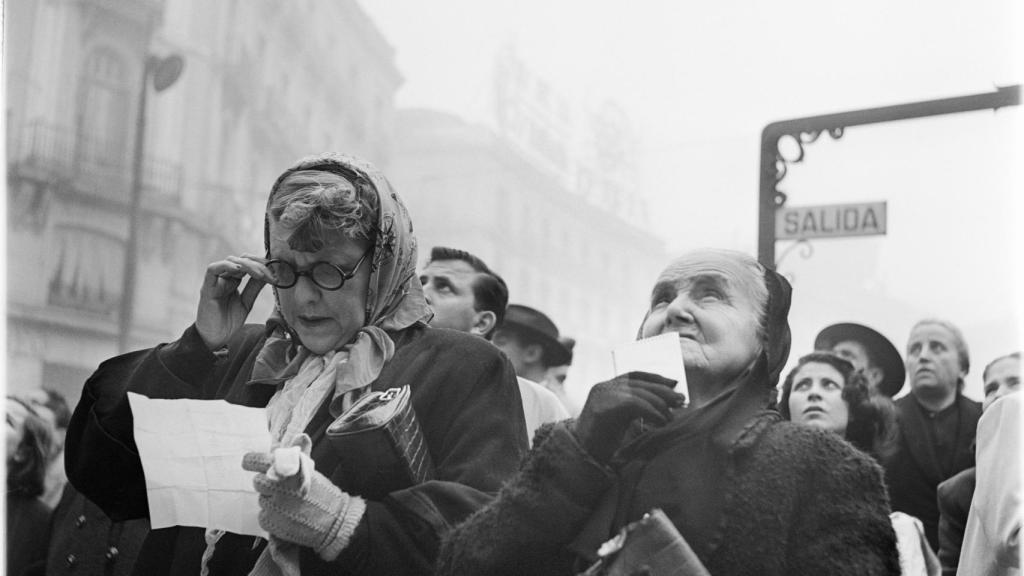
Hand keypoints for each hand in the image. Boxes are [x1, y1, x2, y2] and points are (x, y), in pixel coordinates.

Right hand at [196, 254, 273, 349]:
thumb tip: (268, 274)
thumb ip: (254, 288)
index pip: (249, 264)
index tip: (276, 273)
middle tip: (271, 274)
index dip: (262, 265)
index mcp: (233, 280)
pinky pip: (212, 269)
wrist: (215, 339)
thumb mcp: (247, 302)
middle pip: (242, 260)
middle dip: (259, 264)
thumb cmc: (228, 322)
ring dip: (248, 265)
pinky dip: (226, 265)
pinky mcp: (207, 287)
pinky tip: (239, 268)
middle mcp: (224, 278)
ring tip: (261, 274)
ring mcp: (215, 281)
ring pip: (230, 261)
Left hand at [242, 435, 365, 560]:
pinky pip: (263, 516)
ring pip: (262, 500)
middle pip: (258, 481)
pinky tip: (287, 517)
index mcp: (288, 470)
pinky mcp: (271, 523)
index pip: (259, 461)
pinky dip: (272, 517)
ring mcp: (273, 506)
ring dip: (271, 501)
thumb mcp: (312, 472)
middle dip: (267, 484)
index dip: (251, 461)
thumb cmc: (322, 495)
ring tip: (289, 505)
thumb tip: (301, 436)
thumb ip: (302, 454)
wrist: (334, 521)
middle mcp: (278, 487)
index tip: (247, 461)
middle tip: (282, 489)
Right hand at [572, 371, 684, 462]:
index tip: (674, 383)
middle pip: (639, 383)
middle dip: (663, 390)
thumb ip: (636, 407)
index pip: (635, 375)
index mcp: (607, 387)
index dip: (656, 377)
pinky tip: (660, 421)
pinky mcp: (603, 407)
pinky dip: (651, 411)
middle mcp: (604, 387)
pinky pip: (633, 404)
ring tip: (671, 416)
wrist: (582, 455)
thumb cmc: (603, 440)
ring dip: (659, 404)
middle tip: (681, 399)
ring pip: (638, 393)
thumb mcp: (622, 419)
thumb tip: (666, 403)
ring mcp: (602, 395)